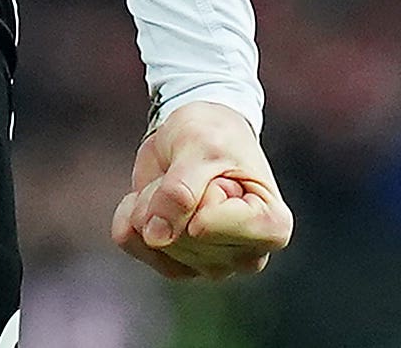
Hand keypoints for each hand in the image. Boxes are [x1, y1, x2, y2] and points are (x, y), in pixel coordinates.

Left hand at [110, 101, 292, 282]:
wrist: (196, 134)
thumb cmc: (214, 135)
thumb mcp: (200, 146)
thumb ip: (180, 190)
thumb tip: (155, 237)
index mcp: (272, 227)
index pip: (207, 226)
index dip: (198, 190)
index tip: (220, 172)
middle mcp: (248, 256)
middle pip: (182, 238)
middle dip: (168, 194)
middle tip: (190, 169)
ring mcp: (214, 266)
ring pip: (157, 244)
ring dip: (150, 202)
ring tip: (174, 180)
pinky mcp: (179, 265)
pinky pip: (135, 246)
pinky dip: (129, 215)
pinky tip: (144, 197)